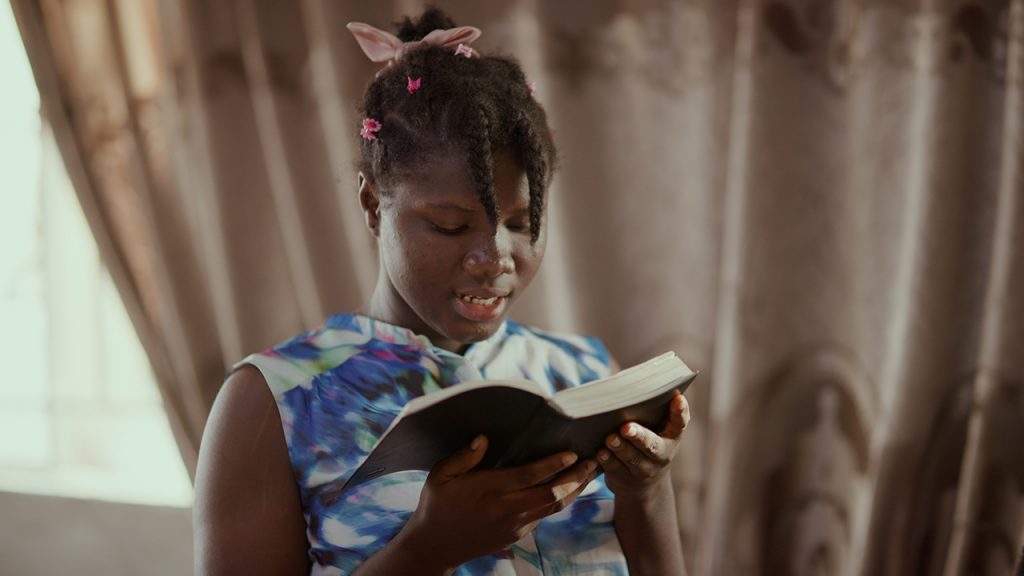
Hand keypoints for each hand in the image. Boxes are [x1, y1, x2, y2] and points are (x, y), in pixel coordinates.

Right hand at [399, 435, 599, 571]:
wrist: (435, 546)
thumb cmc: (436, 504)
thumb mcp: (440, 476)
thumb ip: (463, 457)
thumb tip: (484, 438)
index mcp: (489, 491)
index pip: (528, 476)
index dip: (553, 464)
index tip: (572, 452)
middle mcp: (506, 510)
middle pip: (551, 495)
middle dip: (575, 478)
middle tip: (593, 461)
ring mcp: (514, 526)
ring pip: (553, 508)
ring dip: (574, 490)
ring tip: (591, 473)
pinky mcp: (516, 535)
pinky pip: (544, 516)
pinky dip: (560, 501)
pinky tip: (569, 488)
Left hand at [597, 391, 689, 498]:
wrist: (645, 487)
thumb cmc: (649, 442)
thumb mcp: (658, 429)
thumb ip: (651, 410)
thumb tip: (628, 383)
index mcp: (672, 437)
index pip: (680, 423)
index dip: (680, 412)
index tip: (677, 398)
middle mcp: (661, 455)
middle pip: (651, 445)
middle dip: (639, 436)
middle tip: (626, 427)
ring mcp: (643, 469)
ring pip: (632, 458)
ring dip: (620, 448)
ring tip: (610, 438)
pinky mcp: (624, 478)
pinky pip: (615, 469)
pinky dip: (606, 460)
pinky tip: (599, 452)